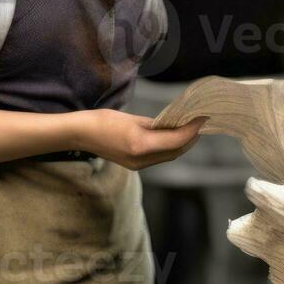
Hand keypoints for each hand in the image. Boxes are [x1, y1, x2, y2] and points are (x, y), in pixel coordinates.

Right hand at [77, 110, 206, 170]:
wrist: (81, 135)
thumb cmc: (104, 121)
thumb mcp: (133, 119)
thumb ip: (156, 125)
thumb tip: (176, 125)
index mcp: (141, 146)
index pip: (176, 140)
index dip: (192, 129)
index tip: (203, 117)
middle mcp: (141, 160)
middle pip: (176, 152)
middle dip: (191, 138)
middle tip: (200, 122)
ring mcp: (138, 165)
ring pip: (169, 156)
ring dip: (182, 144)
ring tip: (191, 128)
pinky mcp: (135, 165)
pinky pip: (159, 157)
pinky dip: (170, 147)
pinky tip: (173, 136)